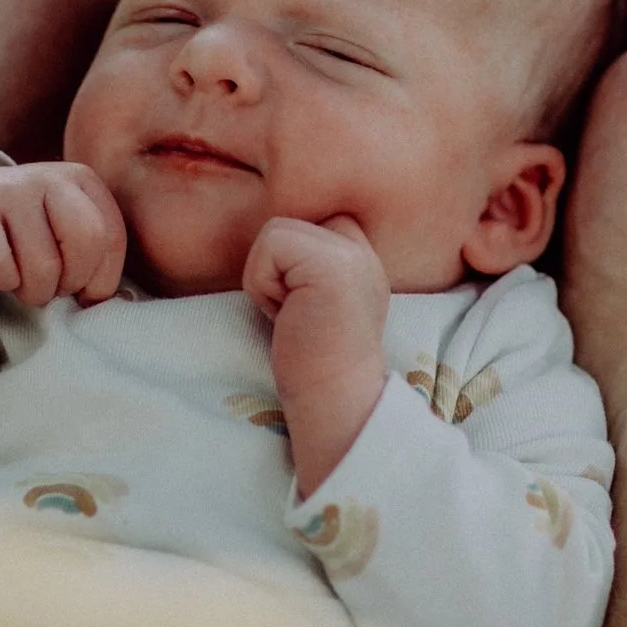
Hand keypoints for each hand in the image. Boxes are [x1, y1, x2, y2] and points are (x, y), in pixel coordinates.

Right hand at [0, 163, 127, 305]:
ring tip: (26, 284)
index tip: (84, 292)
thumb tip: (99, 300)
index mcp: (83, 180)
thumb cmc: (29, 229)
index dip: (101, 278)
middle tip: (54, 288)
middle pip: (85, 242)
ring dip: (35, 292)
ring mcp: (11, 188)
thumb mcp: (67, 229)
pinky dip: (4, 282)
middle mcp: (50, 176)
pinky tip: (1, 274)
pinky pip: (0, 267)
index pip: (111, 237)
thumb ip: (94, 254)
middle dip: (71, 282)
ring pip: (42, 265)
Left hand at [243, 215, 389, 492]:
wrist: (334, 402)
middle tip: (294, 312)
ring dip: (267, 277)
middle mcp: (363, 251)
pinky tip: (288, 315)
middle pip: (289, 224)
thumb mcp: (313, 303)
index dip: (286, 262)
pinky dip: (263, 283)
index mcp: (361, 261)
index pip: (307, 224)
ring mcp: (352, 254)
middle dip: (275, 267)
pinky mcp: (331, 264)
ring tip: (291, 315)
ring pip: (276, 231)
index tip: (299, 308)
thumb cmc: (311, 365)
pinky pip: (271, 245)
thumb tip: (268, 246)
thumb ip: (304, 268)